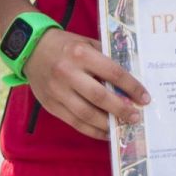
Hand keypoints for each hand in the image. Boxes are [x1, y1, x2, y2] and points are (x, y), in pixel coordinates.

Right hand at [24, 29, 149, 141]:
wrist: (30, 49)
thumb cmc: (64, 45)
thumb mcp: (86, 43)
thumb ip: (105, 59)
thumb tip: (129, 81)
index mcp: (81, 53)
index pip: (113, 72)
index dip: (132, 87)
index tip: (145, 98)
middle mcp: (68, 73)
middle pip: (100, 97)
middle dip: (122, 109)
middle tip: (136, 117)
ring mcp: (58, 91)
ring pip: (87, 114)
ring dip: (108, 124)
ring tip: (122, 126)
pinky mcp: (51, 105)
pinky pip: (75, 123)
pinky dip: (93, 130)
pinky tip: (106, 132)